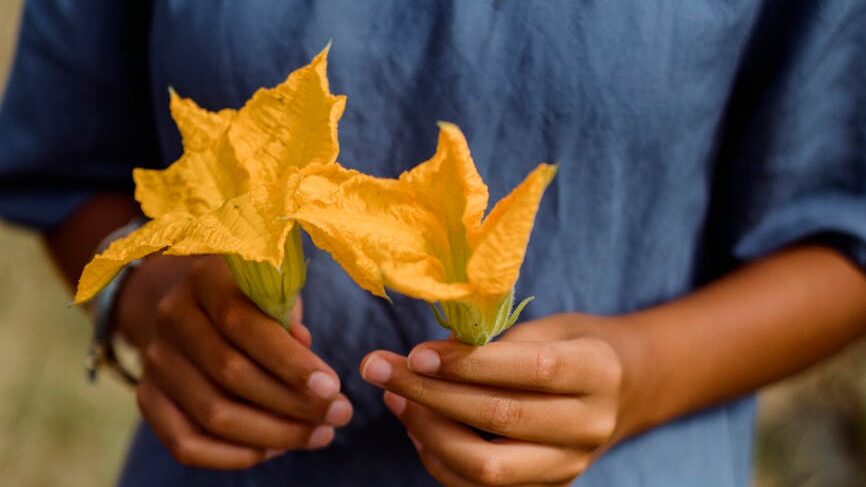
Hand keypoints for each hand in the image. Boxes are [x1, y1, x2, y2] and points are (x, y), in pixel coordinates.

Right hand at [119, 255, 352, 468]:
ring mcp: (154, 360)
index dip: (290, 361)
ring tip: (320, 434)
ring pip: (213, 415)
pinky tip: (276, 449)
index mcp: (205, 279)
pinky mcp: (148, 398)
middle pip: (231, 374)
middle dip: (294, 403)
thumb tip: (307, 356)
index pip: (244, 325)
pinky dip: (235, 456)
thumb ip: (290, 318)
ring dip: (275, 434)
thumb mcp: (273, 290)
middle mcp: (172, 317)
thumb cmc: (251, 297)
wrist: (192, 303)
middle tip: (339, 415)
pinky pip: (186, 444)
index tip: (332, 387)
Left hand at [360, 313, 643, 485]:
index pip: (530, 371)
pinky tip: (418, 428)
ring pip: (488, 466)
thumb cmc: (575, 346)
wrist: (622, 391)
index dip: (469, 364)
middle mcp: (589, 424)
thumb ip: (497, 341)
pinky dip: (441, 461)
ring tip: (395, 398)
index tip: (416, 354)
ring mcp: (569, 464)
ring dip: (429, 431)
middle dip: (431, 395)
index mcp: (597, 371)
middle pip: (501, 418)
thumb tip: (425, 357)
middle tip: (381, 370)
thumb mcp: (549, 326)